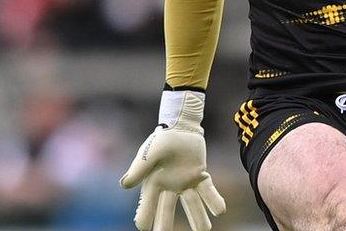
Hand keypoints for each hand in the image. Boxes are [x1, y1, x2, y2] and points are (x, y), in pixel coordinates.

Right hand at [121, 91, 225, 230]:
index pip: (147, 204)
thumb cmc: (162, 139)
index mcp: (153, 182)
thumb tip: (124, 185)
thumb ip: (139, 168)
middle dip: (166, 223)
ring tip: (205, 230)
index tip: (143, 227)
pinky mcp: (199, 175)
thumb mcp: (149, 153)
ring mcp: (185, 182)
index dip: (144, 216)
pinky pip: (207, 190)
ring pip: (191, 204)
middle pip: (167, 209)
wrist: (180, 127)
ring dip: (198, 218)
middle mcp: (169, 186)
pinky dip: (214, 200)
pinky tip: (221, 210)